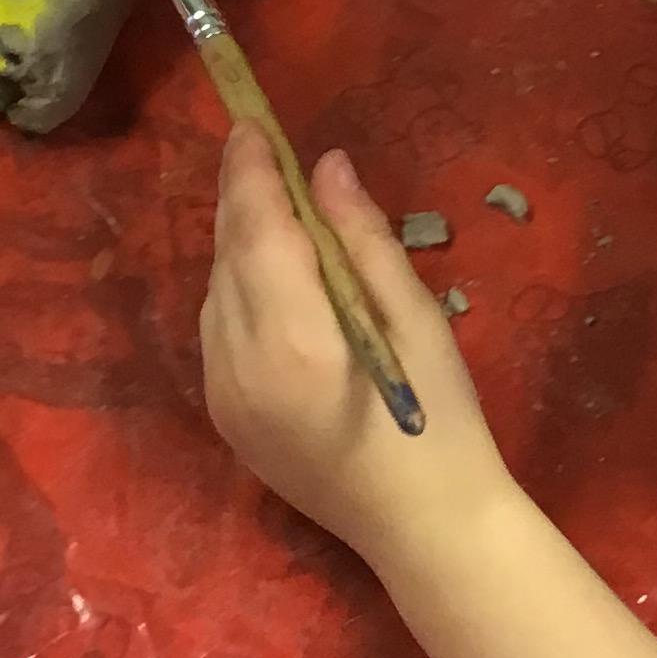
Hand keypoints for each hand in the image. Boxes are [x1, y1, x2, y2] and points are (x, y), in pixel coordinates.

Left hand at [201, 129, 516, 561]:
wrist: (426, 530)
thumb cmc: (441, 420)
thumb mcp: (417, 319)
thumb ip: (364, 238)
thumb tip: (326, 166)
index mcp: (294, 338)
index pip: (256, 230)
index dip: (251, 173)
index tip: (252, 127)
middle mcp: (240, 365)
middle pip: (228, 258)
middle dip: (242, 201)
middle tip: (260, 151)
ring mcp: (224, 397)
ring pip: (215, 294)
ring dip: (238, 246)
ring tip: (274, 211)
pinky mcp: (225, 420)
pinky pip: (217, 334)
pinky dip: (237, 292)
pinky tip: (273, 281)